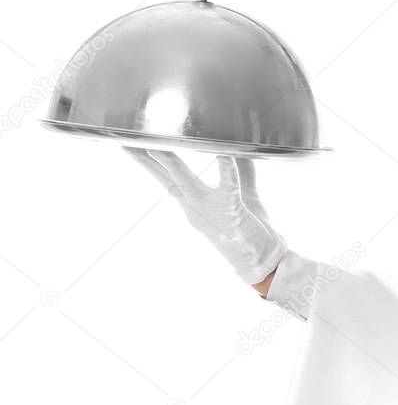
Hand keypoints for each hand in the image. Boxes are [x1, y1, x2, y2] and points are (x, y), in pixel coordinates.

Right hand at [124, 146, 287, 284]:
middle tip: (128, 144)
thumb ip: (239, 171)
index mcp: (195, 202)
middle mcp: (197, 207)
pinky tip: (224, 156)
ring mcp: (212, 211)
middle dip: (146, 163)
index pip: (167, 179)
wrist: (263, 260)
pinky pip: (229, 188)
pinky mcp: (233, 212)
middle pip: (167, 181)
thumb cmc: (250, 228)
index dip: (148, 163)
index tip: (131, 147)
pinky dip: (227, 172)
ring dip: (173, 166)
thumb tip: (234, 149)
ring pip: (187, 184)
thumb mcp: (242, 194)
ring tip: (159, 149)